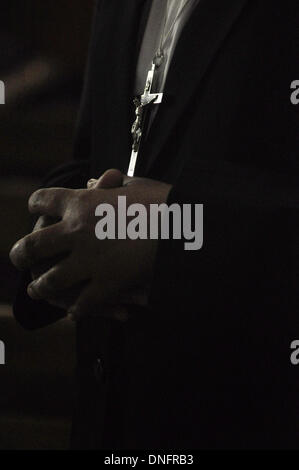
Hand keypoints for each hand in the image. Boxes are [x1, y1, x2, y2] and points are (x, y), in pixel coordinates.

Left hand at [10, 169, 171, 319]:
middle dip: (21, 253)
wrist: (186, 226)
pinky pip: (83, 303)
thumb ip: (108, 184)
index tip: (34, 208)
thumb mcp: (134, 183)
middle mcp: (76, 231)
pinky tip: (75, 311)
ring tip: (37, 288)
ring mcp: (88, 261)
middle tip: (18, 258)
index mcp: (81, 201)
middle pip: (32, 245)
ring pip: (50, 280)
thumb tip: (93, 181)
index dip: (36, 204)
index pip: (43, 200)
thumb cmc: (163, 200)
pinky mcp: (106, 285)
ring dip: (41, 286)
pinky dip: (77, 310)